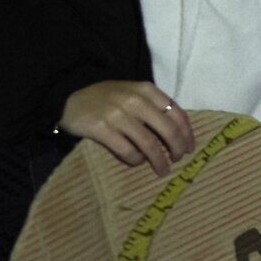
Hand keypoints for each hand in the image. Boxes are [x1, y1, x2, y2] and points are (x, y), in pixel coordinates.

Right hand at [59, 81, 195, 176]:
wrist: (69, 97)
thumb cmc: (108, 98)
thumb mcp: (133, 93)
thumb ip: (154, 106)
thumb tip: (179, 132)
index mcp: (147, 90)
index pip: (177, 113)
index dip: (187, 133)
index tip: (190, 148)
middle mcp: (135, 101)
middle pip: (167, 130)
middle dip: (177, 148)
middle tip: (178, 160)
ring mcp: (117, 115)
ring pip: (149, 143)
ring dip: (159, 160)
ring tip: (163, 170)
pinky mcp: (101, 129)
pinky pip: (126, 150)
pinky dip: (135, 160)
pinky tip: (137, 162)